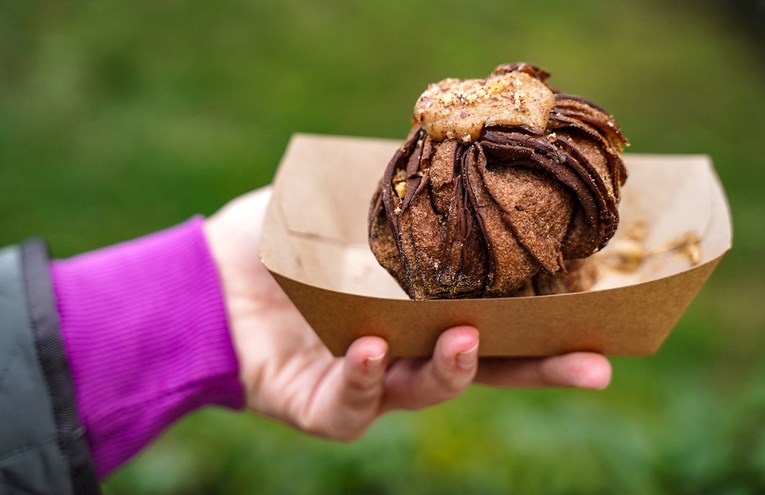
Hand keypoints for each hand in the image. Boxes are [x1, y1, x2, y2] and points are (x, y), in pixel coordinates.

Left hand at [204, 187, 610, 440]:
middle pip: (485, 367)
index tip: (600, 315)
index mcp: (421, 307)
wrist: (205, 277)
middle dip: (541, 369)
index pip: (496, 317)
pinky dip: (364, 378)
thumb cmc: (276, 242)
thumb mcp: (340, 205)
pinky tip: (371, 348)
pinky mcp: (318, 405)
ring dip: (454, 369)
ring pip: (426, 391)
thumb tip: (448, 148)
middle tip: (592, 363)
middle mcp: (406, 350)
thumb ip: (392, 190)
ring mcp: (366, 383)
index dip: (546, 321)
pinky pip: (350, 406)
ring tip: (465, 337)